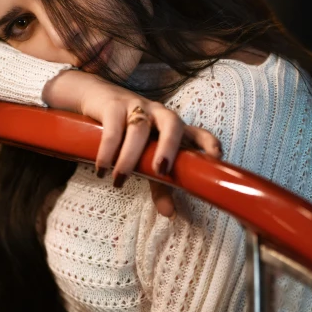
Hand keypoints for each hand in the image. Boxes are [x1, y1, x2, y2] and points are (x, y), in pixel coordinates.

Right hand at [43, 71, 222, 216]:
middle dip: (169, 147)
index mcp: (173, 127)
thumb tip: (168, 213)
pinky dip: (108, 149)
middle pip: (172, 124)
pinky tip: (102, 167)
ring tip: (119, 179)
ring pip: (138, 128)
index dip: (208, 142)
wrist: (97, 98)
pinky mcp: (113, 105)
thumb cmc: (128, 131)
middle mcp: (159, 114)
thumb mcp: (145, 157)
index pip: (197, 132)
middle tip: (160, 170)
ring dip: (130, 156)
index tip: (215, 157)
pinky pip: (113, 128)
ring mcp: (136, 106)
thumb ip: (159, 185)